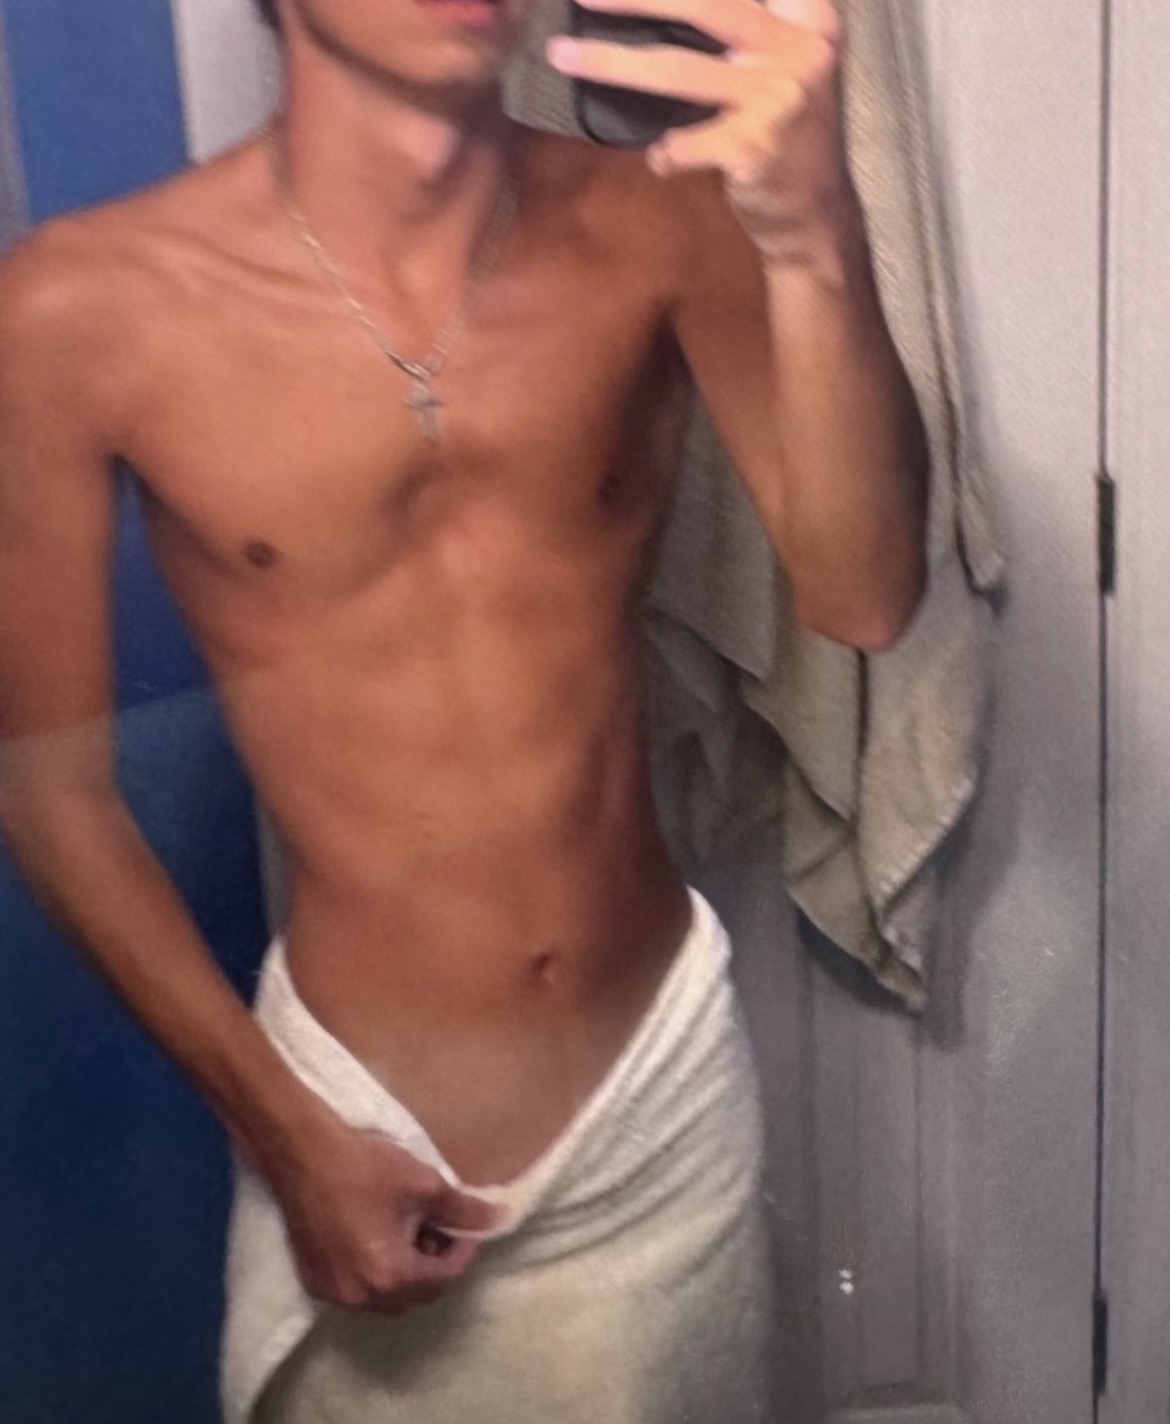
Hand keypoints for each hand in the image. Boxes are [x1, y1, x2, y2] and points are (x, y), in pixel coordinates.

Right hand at [262, 1114, 499, 1315]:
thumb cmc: (366, 1168)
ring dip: (407, 1271)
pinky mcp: (314, 1282)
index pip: (444, 1278)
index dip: (463, 1251)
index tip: (468, 1226)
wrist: (304, 1153)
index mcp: (390, 1278)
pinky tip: (379, 1236)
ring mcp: (334, 1294)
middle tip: (440, 1227)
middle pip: (416, 1295)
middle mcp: (361, 1298)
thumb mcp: (424, 1185)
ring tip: (411, 1230)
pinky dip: (377, 1271)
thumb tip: (499, 1219)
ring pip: (386, 1297)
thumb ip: (464, 1210)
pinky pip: (358, 1289)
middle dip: (435, 1265)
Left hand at [547, 0, 849, 257]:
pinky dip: (667, 152)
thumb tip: (659, 6)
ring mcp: (779, 99)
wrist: (817, 215)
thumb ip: (747, 27)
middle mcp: (799, 49)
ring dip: (611, 62)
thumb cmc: (787, 135)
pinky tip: (661, 158)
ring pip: (678, 68)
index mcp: (807, 17)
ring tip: (562, 55)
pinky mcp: (756, 149)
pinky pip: (687, 144)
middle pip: (704, 5)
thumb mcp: (784, 64)